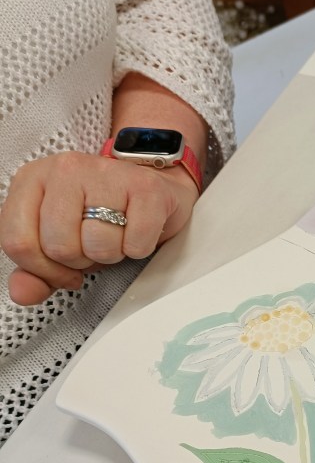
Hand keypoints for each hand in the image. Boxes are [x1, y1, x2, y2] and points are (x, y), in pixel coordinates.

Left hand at [0, 150, 198, 304]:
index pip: (18, 242)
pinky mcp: (144, 187)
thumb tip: (22, 292)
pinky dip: (138, 248)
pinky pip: (135, 244)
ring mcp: (105, 174)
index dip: (43, 270)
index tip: (64, 270)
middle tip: (93, 246)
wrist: (149, 189)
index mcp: (33, 180)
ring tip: (115, 236)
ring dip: (112, 254)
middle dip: (81, 260)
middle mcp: (65, 170)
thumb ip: (35, 270)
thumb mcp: (59, 240)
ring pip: (98, 246)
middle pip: (59, 247)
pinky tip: (135, 230)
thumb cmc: (101, 214)